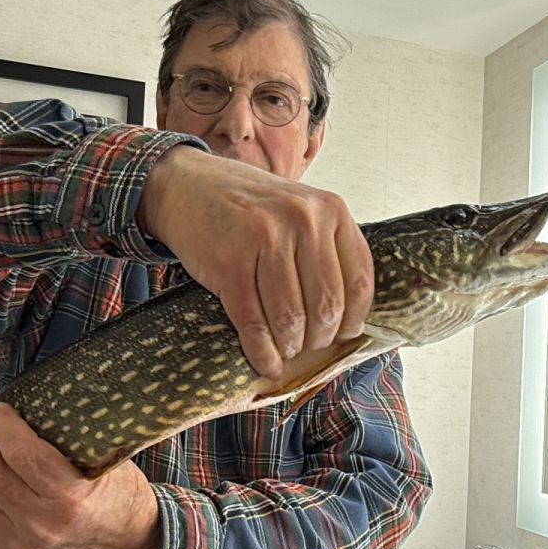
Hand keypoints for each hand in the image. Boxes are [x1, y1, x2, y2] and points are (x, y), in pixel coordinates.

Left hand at [0, 403, 161, 548]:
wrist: (126, 537)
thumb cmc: (117, 490)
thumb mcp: (105, 458)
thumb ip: (66, 436)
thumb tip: (26, 400)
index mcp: (70, 499)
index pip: (21, 454)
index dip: (3, 424)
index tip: (3, 409)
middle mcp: (41, 525)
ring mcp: (19, 544)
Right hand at [138, 146, 373, 379]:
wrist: (189, 186)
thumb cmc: (250, 208)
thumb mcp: (300, 211)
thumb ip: (327, 250)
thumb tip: (346, 321)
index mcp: (331, 209)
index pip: (359, 282)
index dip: (353, 320)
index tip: (342, 335)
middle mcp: (302, 220)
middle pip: (326, 306)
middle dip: (319, 339)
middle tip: (309, 347)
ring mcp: (264, 239)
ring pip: (291, 319)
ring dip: (290, 346)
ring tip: (286, 350)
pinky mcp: (229, 263)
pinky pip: (254, 323)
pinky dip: (262, 352)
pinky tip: (266, 362)